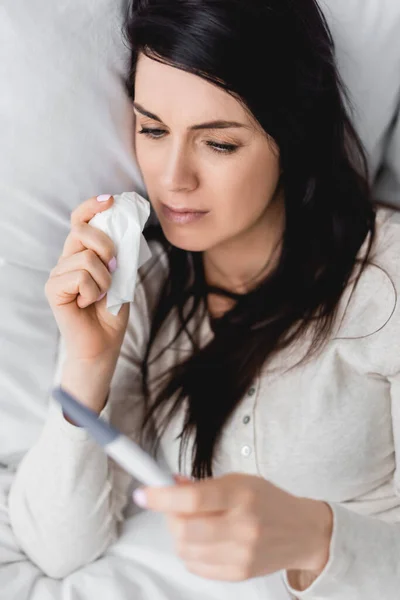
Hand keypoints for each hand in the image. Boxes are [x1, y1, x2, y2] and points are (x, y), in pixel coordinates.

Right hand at [45, 195, 129, 362]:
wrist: (103, 344)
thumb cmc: (111, 312)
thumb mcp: (121, 277)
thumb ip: (119, 254)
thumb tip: (124, 228)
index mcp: (81, 254)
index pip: (80, 221)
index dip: (92, 207)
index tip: (110, 199)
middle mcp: (66, 260)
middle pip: (82, 231)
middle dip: (106, 246)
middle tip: (114, 268)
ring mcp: (57, 274)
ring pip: (87, 258)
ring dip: (104, 280)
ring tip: (100, 296)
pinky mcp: (53, 289)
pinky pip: (81, 277)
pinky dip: (93, 292)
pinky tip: (87, 304)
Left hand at [133, 473, 332, 581]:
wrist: (302, 531)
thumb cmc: (267, 500)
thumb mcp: (238, 480)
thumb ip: (203, 485)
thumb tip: (168, 485)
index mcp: (241, 494)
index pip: (193, 499)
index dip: (162, 497)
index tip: (144, 493)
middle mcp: (242, 526)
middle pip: (185, 530)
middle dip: (169, 517)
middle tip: (171, 507)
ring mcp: (241, 554)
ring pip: (186, 550)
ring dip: (178, 534)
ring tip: (190, 522)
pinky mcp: (239, 573)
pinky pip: (196, 566)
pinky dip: (190, 551)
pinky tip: (202, 539)